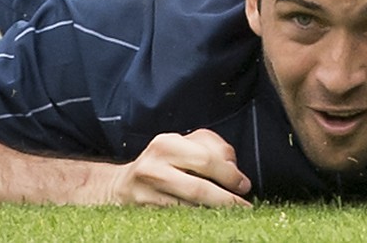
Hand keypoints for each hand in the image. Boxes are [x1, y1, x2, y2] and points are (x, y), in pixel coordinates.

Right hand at [106, 129, 251, 206]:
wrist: (122, 186)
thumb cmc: (163, 163)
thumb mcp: (183, 144)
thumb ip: (211, 147)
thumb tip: (233, 168)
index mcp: (166, 144)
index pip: (206, 159)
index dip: (230, 175)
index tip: (244, 185)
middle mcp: (153, 168)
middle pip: (198, 187)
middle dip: (226, 198)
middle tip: (244, 205)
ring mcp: (146, 194)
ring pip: (190, 209)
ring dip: (214, 213)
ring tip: (232, 214)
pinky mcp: (144, 215)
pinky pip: (179, 220)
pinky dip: (198, 221)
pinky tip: (210, 220)